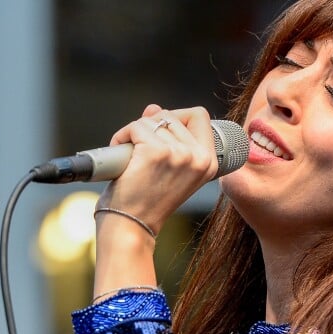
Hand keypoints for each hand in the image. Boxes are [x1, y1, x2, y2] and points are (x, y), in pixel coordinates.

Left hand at [96, 103, 218, 236]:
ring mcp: (179, 154)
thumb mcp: (170, 168)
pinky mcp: (156, 152)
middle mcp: (199, 158)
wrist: (133, 224)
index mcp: (209, 163)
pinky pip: (135, 126)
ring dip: (135, 133)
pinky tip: (123, 157)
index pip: (200, 116)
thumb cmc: (149, 201)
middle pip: (173, 114)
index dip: (178, 117)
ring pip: (153, 119)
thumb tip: (155, 109)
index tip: (163, 133)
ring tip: (133, 158)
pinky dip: (122, 137)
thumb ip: (168, 137)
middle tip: (143, 152)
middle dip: (152, 127)